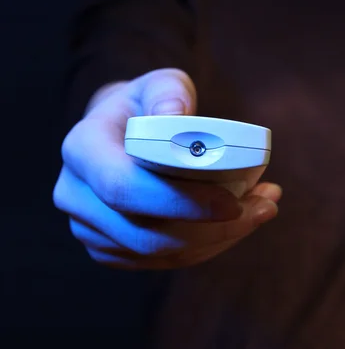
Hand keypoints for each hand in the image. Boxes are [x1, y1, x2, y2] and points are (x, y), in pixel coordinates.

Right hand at [53, 68, 280, 269]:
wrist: (123, 134)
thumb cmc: (146, 106)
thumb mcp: (159, 85)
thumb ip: (170, 92)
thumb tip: (177, 113)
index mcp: (83, 150)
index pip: (124, 188)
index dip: (181, 202)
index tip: (233, 202)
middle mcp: (76, 195)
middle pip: (146, 234)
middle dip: (214, 229)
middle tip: (264, 207)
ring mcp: (91, 229)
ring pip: (161, 254)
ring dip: (221, 238)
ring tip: (262, 208)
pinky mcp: (112, 249)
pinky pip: (165, 262)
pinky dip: (209, 246)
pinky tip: (240, 223)